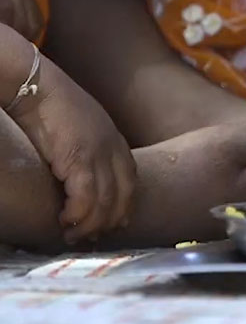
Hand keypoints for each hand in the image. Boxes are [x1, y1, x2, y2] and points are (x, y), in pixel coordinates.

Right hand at [3, 34, 134, 242]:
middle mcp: (114, 150)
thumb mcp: (81, 131)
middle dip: (109, 221)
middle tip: (92, 236)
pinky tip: (65, 221)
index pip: (130, 182)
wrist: (37, 87)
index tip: (114, 223)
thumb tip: (77, 177)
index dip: (124, 205)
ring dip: (89, 224)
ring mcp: (100, 154)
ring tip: (73, 235)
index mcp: (117, 142)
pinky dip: (77, 214)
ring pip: (105, 202)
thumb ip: (88, 152)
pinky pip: (86, 197)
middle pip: (123, 196)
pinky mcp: (80, 159)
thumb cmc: (52, 107)